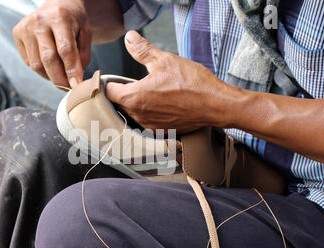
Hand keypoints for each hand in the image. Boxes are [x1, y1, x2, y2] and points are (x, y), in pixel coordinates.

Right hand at [12, 0, 91, 87]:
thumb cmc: (73, 21)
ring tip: (60, 72)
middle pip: (48, 60)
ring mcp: (25, 27)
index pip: (65, 49)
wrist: (56, 5)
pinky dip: (41, 68)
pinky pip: (29, 62)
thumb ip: (82, 56)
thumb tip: (75, 80)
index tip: (76, 84)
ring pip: (36, 65)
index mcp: (59, 17)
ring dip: (50, 75)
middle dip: (59, 79)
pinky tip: (48, 60)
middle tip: (68, 87)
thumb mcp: (85, 34)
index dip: (71, 70)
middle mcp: (39, 21)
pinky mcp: (17, 34)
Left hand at [106, 31, 241, 133]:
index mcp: (134, 98)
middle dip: (123, 93)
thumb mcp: (164, 60)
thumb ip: (142, 50)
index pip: (108, 92)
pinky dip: (150, 112)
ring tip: (151, 92)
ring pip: (133, 113)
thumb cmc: (193, 84)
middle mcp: (138, 115)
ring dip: (137, 103)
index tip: (112, 79)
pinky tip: (162, 103)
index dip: (109, 83)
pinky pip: (147, 121)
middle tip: (134, 82)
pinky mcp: (160, 131)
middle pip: (119, 104)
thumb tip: (130, 39)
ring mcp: (149, 125)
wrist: (216, 105)